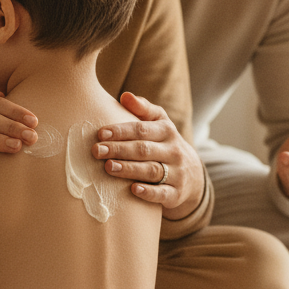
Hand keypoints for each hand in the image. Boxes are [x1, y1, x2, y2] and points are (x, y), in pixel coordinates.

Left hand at [94, 92, 204, 220]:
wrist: (191, 174)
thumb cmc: (164, 143)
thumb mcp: (159, 123)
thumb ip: (143, 109)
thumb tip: (125, 96)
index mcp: (167, 131)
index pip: (142, 129)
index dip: (121, 131)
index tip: (101, 133)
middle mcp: (173, 151)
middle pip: (144, 149)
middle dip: (119, 149)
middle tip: (97, 151)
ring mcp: (177, 173)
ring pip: (151, 170)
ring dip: (129, 169)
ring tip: (108, 167)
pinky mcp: (176, 193)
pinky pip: (163, 193)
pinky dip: (149, 192)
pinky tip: (133, 189)